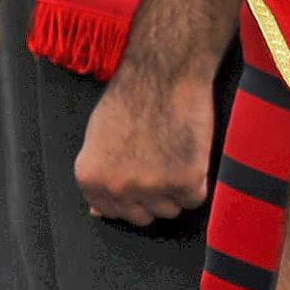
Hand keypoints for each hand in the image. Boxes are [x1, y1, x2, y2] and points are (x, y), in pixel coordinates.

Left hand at [73, 62, 214, 225]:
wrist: (165, 71)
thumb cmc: (132, 97)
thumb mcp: (99, 137)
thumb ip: (100, 177)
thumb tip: (98, 212)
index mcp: (91, 179)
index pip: (112, 212)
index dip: (131, 196)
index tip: (141, 177)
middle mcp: (117, 188)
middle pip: (142, 217)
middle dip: (153, 196)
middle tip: (161, 162)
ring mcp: (151, 187)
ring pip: (170, 210)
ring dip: (176, 189)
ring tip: (174, 152)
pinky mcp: (185, 181)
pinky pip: (195, 198)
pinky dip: (199, 180)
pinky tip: (189, 152)